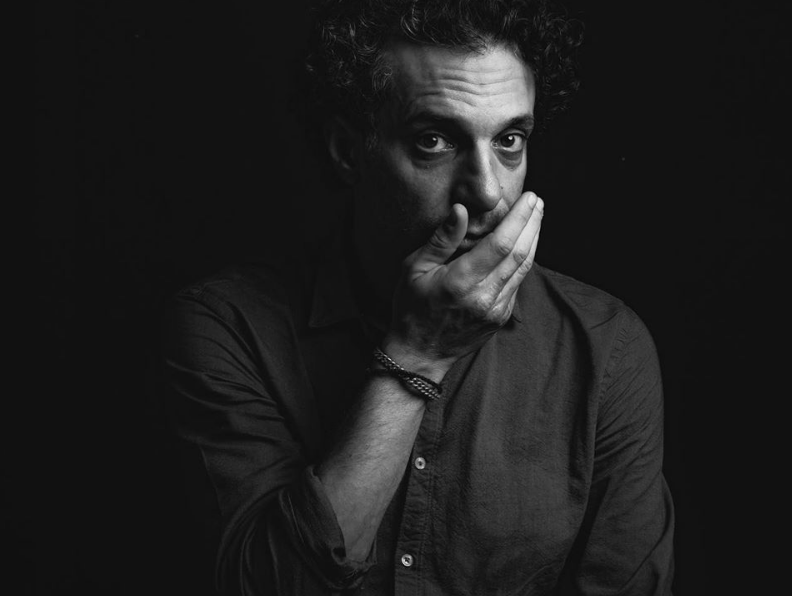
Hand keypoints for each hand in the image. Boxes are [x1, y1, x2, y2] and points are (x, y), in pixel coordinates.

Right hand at [384, 191, 543, 375]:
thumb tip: (461, 210)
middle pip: (519, 254)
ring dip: (533, 240)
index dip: (518, 219)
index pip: (500, 244)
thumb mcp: (414, 269)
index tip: (529, 198)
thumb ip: (441, 240)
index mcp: (460, 282)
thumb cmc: (411, 307)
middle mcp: (483, 297)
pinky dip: (524, 261)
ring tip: (536, 217)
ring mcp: (496, 310)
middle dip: (531, 224)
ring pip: (524, 269)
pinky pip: (517, 283)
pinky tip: (524, 245)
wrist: (420, 353)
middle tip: (537, 201)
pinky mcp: (501, 318)